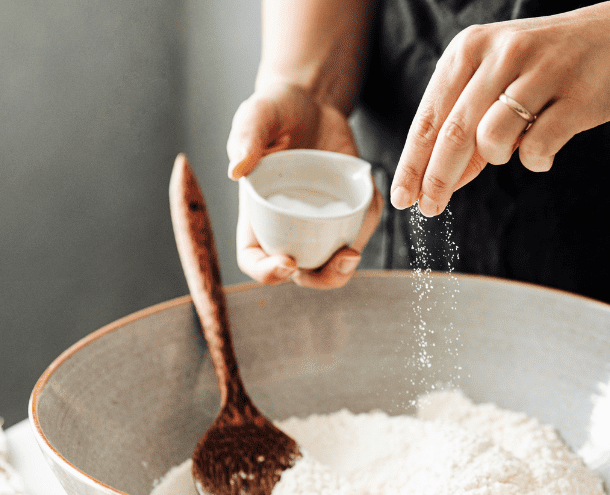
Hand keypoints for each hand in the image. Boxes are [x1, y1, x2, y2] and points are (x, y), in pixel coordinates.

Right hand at [227, 83, 382, 288]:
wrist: (311, 100)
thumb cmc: (275, 110)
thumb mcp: (257, 116)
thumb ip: (246, 138)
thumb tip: (236, 170)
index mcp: (257, 213)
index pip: (254, 259)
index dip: (266, 272)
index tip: (287, 263)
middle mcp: (287, 225)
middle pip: (300, 273)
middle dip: (321, 278)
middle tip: (341, 259)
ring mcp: (319, 221)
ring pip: (332, 260)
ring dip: (346, 265)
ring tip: (354, 248)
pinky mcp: (346, 209)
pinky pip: (359, 227)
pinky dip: (368, 223)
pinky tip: (372, 202)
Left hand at [388, 3, 609, 215]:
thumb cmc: (551, 64)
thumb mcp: (499, 78)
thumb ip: (468, 123)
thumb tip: (438, 181)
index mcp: (470, 48)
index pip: (430, 117)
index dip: (412, 163)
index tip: (402, 198)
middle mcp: (501, 54)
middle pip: (453, 134)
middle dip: (437, 179)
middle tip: (430, 209)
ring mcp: (540, 73)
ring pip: (491, 140)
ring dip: (497, 158)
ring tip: (515, 146)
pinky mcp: (575, 97)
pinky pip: (536, 149)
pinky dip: (535, 160)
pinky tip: (545, 148)